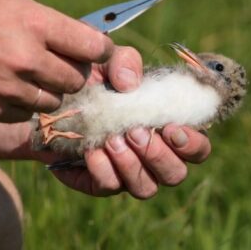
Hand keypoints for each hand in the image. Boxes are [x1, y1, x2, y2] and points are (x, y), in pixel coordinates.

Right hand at [0, 0, 112, 121]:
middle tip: (60, 63)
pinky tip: (10, 86)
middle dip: (73, 72)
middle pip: (77, 79)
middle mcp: (27, 58)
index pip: (94, 46)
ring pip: (55, 100)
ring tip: (31, 75)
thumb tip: (84, 37)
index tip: (99, 52)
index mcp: (37, 24)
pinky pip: (27, 114)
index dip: (102, 51)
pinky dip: (24, 103)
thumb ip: (50, 20)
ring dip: (50, 90)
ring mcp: (10, 86)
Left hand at [48, 46, 211, 198]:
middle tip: (135, 131)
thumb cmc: (92, 82)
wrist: (53, 102)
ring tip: (111, 140)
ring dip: (132, 164)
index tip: (171, 128)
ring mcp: (129, 173)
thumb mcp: (108, 62)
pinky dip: (103, 170)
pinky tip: (91, 151)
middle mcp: (154, 156)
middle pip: (175, 174)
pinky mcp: (100, 182)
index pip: (197, 149)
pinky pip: (110, 186)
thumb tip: (130, 84)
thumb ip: (125, 61)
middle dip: (158, 155)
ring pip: (146, 187)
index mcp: (167, 129)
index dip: (192, 145)